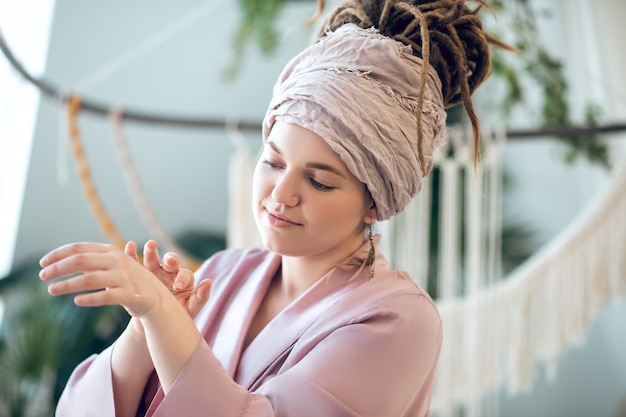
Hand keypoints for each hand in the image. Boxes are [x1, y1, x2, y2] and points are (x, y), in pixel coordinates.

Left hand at [39, 242, 177, 317]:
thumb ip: (91, 260)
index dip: (58, 254)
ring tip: (51, 290)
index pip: (78, 248)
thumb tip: (60, 259)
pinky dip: (89, 299)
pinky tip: (77, 301)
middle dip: (58, 268)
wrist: (155, 297)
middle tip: (42, 276)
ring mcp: (124, 277)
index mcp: (110, 250)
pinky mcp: (129, 295)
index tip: (42, 263)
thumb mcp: (112, 265)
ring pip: (89, 279)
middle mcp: (117, 261)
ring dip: (67, 285)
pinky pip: (105, 296)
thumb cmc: (128, 280)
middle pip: (80, 260)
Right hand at [124, 240, 211, 318]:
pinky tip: (130, 246)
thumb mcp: (191, 309)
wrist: (156, 325)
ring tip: (151, 245)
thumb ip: (201, 297)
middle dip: (170, 259)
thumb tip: (209, 281)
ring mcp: (153, 273)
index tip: (177, 287)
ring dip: (152, 251)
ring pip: (153, 259)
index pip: (185, 275)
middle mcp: (168, 273)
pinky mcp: (139, 276)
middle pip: (170, 262)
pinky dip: (132, 254)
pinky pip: (135, 263)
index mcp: (183, 280)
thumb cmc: (177, 315)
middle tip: (169, 261)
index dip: (182, 279)